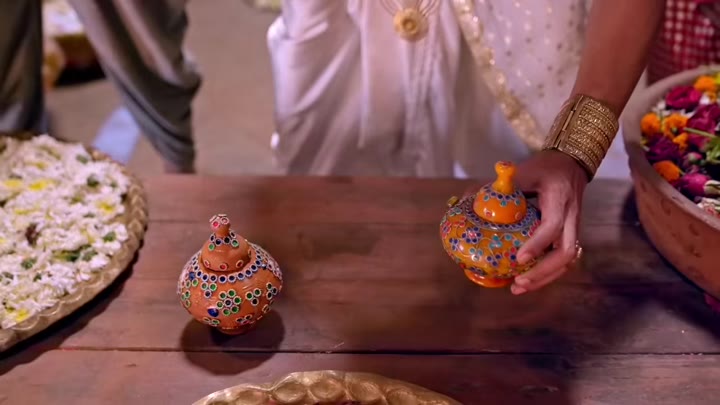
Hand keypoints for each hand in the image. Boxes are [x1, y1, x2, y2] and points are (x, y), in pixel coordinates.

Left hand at [510, 150, 588, 294]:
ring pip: (568, 261)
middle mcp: (572, 217)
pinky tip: (528, 280)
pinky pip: (564, 260)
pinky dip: (547, 273)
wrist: (571, 164)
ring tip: (519, 287)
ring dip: (545, 277)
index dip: (537, 244)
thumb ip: (498, 186)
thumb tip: (464, 201)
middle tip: (518, 281)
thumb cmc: (544, 168)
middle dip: (542, 272)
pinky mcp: (571, 236)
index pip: (553, 225)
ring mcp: (574, 228)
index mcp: (559, 198)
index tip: (519, 258)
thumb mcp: (522, 171)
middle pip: (566, 252)